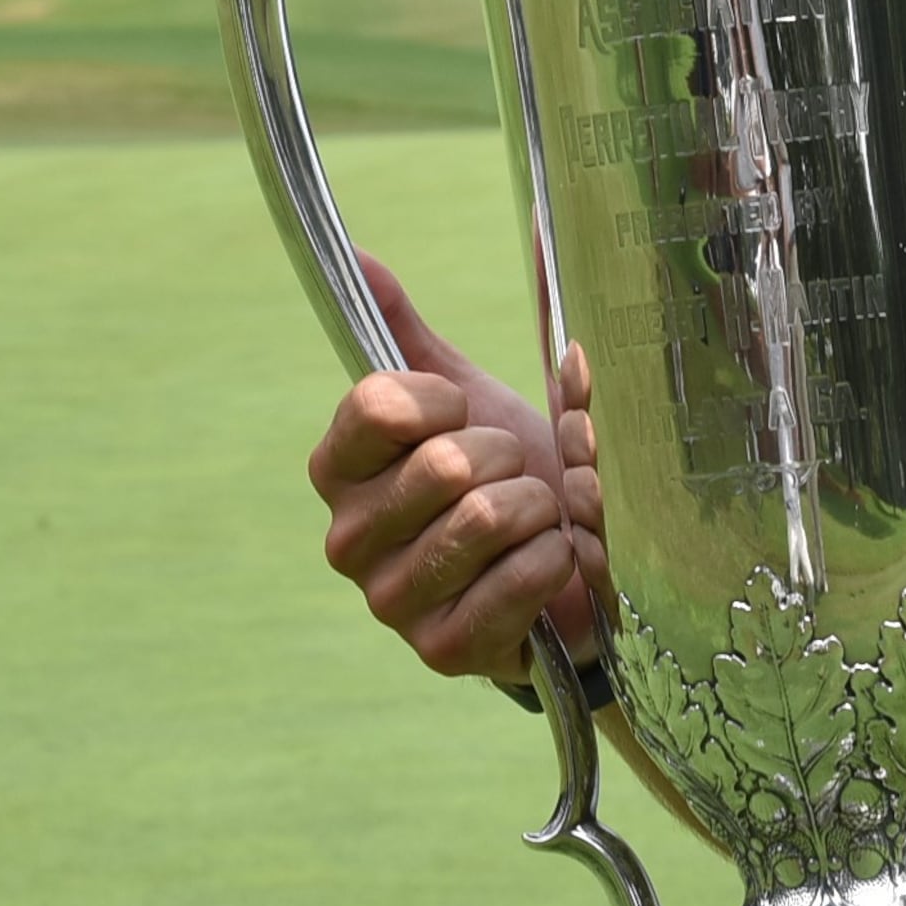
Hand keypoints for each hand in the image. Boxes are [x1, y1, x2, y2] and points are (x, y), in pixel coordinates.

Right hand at [305, 255, 606, 683]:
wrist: (566, 567)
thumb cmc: (509, 476)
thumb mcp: (463, 398)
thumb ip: (406, 333)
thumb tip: (359, 254)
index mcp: (340, 470)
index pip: (379, 404)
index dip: (446, 401)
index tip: (465, 417)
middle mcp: (348, 540)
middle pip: (448, 462)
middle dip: (511, 456)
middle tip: (516, 475)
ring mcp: (392, 602)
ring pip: (488, 517)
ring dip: (542, 507)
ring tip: (538, 517)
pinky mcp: (445, 650)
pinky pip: (523, 575)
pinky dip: (560, 558)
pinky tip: (552, 563)